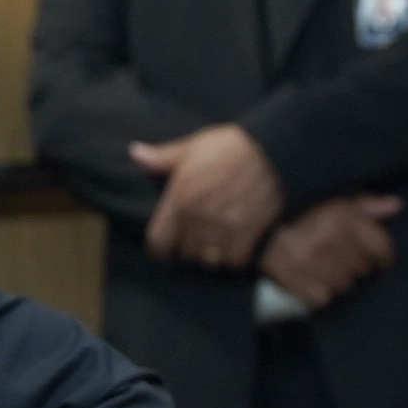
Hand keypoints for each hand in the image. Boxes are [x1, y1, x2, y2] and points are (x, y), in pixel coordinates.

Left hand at [130, 124, 285, 266]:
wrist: (273, 152)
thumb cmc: (230, 146)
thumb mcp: (191, 147)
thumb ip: (161, 157)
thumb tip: (135, 153)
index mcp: (179, 200)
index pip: (158, 242)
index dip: (162, 247)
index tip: (168, 245)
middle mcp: (197, 220)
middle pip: (185, 253)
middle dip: (189, 248)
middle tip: (198, 239)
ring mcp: (222, 230)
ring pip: (209, 260)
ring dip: (211, 255)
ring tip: (217, 244)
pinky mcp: (247, 236)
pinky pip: (234, 261)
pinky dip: (235, 257)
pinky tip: (238, 245)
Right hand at [256, 193, 402, 312]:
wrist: (256, 230)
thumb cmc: (298, 212)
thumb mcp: (333, 200)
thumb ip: (366, 204)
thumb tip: (396, 206)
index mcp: (344, 219)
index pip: (383, 248)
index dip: (384, 255)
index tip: (379, 258)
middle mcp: (333, 242)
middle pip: (364, 268)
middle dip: (355, 262)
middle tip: (337, 255)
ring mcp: (317, 266)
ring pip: (346, 284)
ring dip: (337, 277)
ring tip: (321, 264)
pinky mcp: (302, 285)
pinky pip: (324, 298)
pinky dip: (319, 291)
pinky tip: (310, 277)